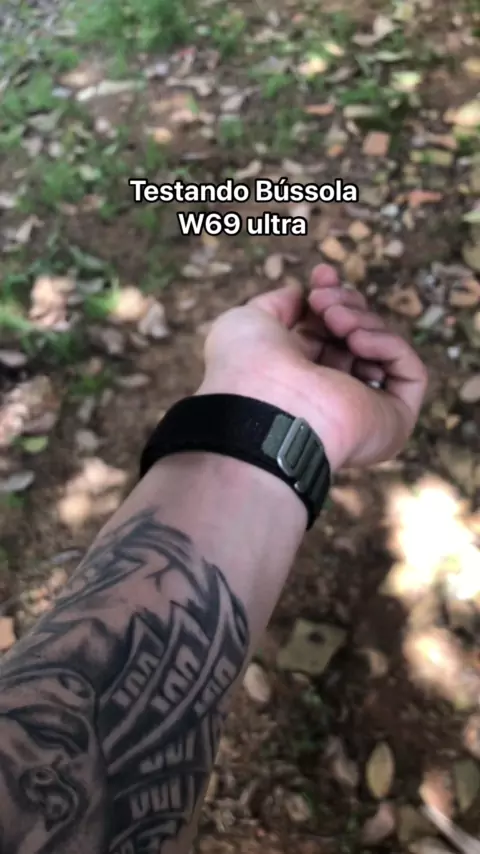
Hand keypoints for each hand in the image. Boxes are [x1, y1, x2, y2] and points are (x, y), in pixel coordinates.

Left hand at [196, 264, 427, 471]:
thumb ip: (279, 304)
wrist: (261, 409)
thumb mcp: (250, 321)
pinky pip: (410, 372)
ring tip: (335, 320)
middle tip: (325, 301)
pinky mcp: (394, 421)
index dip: (330, 296)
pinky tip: (357, 341)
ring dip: (362, 321)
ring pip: (383, 349)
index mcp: (299, 377)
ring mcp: (364, 410)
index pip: (329, 331)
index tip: (322, 273)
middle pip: (359, 335)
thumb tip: (301, 294)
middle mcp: (332, 394)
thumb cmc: (246, 369)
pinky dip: (388, 345)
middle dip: (346, 304)